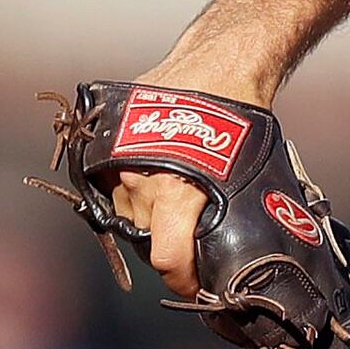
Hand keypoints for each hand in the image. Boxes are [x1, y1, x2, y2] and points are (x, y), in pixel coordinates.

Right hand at [118, 35, 284, 296]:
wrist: (218, 64)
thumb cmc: (239, 119)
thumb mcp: (243, 176)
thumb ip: (227, 217)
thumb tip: (232, 257)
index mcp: (174, 191)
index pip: (166, 259)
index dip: (184, 279)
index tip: (198, 284)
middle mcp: (139, 179)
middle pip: (147, 237)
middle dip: (172, 244)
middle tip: (195, 241)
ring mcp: (118, 161)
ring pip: (128, 213)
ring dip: (150, 217)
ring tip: (178, 202)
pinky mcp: (106, 146)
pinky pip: (112, 186)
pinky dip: (132, 192)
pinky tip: (155, 183)